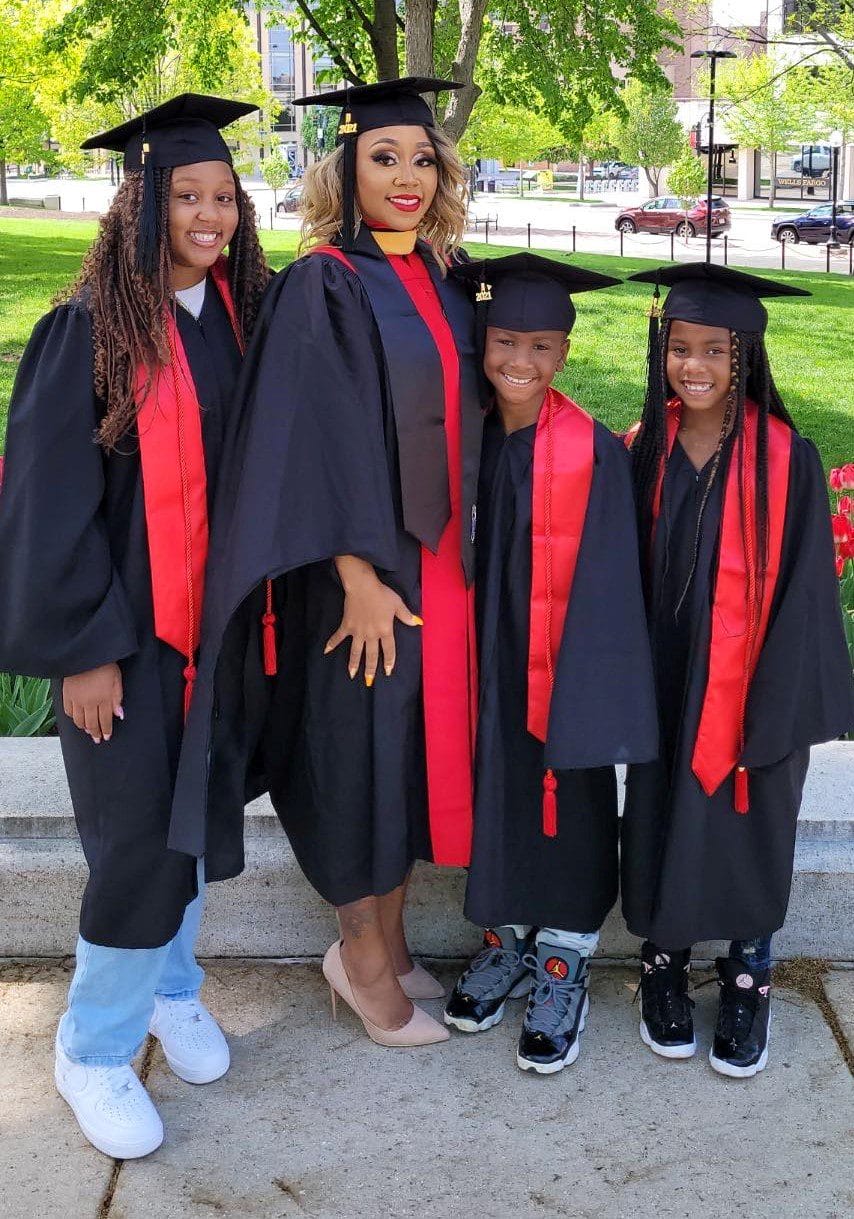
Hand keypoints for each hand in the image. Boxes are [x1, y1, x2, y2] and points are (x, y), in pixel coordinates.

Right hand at [62, 663, 123, 743]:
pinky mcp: (67, 694)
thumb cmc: (104, 664)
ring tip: (89, 731)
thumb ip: (117, 698)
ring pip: (79, 720)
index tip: (107, 737)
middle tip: (98, 739)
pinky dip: (73, 718)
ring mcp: (76, 699)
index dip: (106, 730)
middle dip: (96, 733)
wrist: (86, 653)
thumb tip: (119, 715)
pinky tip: (77, 720)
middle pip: (92, 723)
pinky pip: (68, 711)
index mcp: (104, 699)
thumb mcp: (117, 679)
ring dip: (85, 728)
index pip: (105, 720)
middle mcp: (89, 702)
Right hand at [325, 556, 421, 684]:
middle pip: (371, 655)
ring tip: (351, 675)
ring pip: (356, 652)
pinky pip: (338, 637)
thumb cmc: (382, 594)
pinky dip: (332, 644)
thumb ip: (406, 616)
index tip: (388, 672)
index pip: (389, 650)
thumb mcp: (398, 604)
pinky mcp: (347, 626)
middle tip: (369, 681)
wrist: (363, 586)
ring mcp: (358, 632)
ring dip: (353, 664)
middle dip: (370, 670)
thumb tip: (417, 623)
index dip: (389, 662)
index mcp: (385, 631)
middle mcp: (371, 635)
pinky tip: (325, 652)